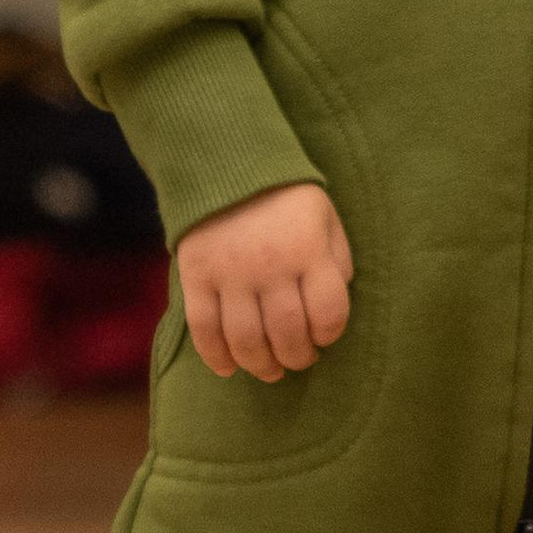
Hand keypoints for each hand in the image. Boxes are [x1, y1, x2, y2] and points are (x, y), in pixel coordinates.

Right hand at [175, 182, 353, 379]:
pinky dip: (215, 356)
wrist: (226, 162)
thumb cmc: (286, 198)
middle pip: (287, 334)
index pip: (329, 313)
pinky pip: (203, 328)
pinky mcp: (196, 276)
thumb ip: (336, 261)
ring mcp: (230, 273)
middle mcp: (270, 266)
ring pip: (246, 339)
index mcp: (308, 250)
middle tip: (299, 359)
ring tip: (270, 369)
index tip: (325, 337)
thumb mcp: (326, 219)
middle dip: (298, 358)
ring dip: (261, 365)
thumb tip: (333, 308)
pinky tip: (228, 369)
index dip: (330, 334)